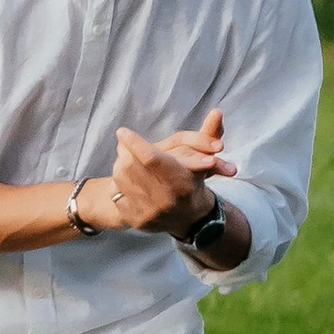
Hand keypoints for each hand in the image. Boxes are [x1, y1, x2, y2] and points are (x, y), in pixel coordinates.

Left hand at [100, 110, 234, 237]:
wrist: (188, 218)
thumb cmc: (193, 180)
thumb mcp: (203, 158)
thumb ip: (209, 134)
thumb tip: (217, 111)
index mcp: (182, 184)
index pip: (152, 159)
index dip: (135, 143)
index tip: (123, 131)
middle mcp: (166, 201)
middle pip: (131, 166)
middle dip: (127, 152)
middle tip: (128, 145)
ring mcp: (150, 214)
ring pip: (120, 178)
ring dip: (121, 165)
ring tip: (130, 161)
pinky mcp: (137, 222)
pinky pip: (115, 194)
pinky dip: (119, 184)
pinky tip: (130, 183)